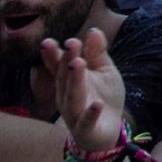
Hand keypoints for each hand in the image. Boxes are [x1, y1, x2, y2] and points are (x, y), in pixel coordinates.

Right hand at [41, 29, 125, 151]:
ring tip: (78, 63)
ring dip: (75, 81)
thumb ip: (98, 53)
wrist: (108, 130)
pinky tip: (97, 104)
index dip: (54, 54)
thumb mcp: (104, 71)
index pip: (58, 65)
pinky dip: (91, 113)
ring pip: (72, 96)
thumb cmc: (102, 96)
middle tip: (72, 44)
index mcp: (69, 80)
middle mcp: (66, 95)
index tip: (54, 41)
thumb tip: (94, 31)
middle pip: (64, 78)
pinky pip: (86, 121)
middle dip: (66, 61)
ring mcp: (74, 113)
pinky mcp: (86, 129)